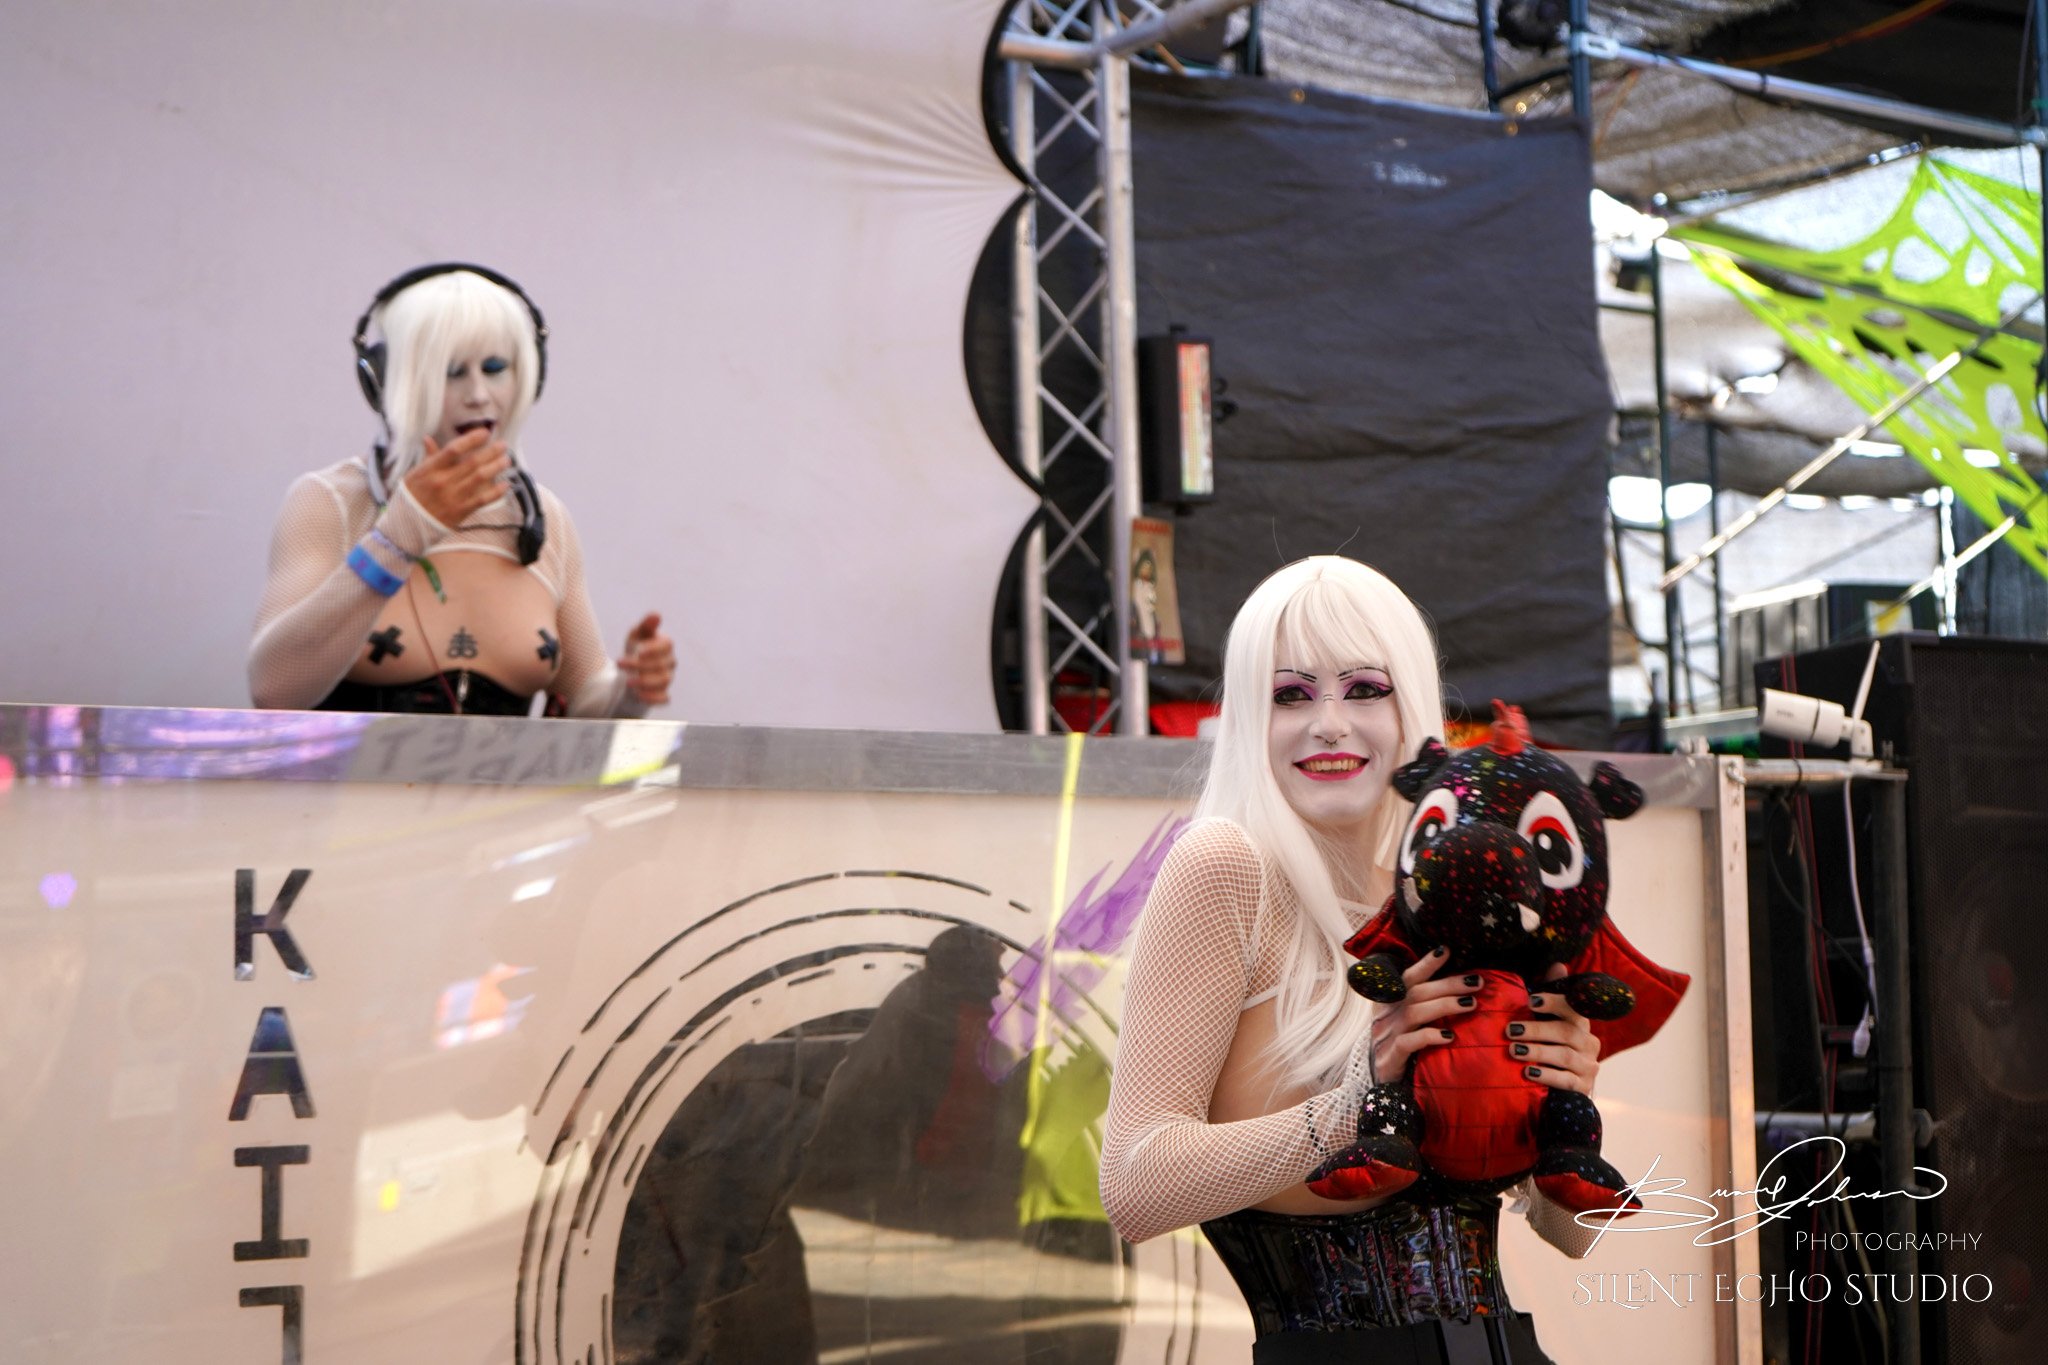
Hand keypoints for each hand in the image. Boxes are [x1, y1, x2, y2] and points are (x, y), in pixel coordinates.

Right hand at [403, 430, 510, 527]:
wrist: (407, 526)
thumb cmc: (412, 496)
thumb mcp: (415, 474)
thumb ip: (428, 458)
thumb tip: (428, 438)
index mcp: (430, 469)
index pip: (454, 449)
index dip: (472, 439)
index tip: (485, 433)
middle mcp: (442, 481)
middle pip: (472, 462)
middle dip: (491, 452)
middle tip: (503, 445)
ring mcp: (453, 497)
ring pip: (480, 478)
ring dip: (496, 467)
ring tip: (507, 460)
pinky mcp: (460, 511)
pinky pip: (483, 500)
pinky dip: (497, 491)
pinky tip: (506, 484)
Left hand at [619, 612, 674, 705]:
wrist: (631, 672)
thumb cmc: (637, 648)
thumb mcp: (638, 634)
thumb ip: (646, 625)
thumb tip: (656, 615)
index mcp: (666, 645)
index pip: (667, 645)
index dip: (654, 648)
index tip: (638, 651)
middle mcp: (670, 661)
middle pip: (662, 664)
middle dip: (640, 665)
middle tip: (619, 663)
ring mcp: (668, 678)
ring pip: (663, 681)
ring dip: (645, 682)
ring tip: (627, 682)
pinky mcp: (663, 694)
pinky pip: (664, 698)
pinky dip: (653, 698)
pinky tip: (638, 695)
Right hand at [1361, 948, 1477, 1084]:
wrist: (1384, 1087)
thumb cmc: (1403, 1050)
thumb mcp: (1409, 1024)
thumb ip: (1425, 1006)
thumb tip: (1462, 989)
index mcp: (1391, 1003)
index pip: (1408, 978)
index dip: (1426, 963)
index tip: (1446, 950)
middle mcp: (1386, 1015)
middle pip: (1416, 992)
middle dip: (1448, 984)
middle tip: (1476, 982)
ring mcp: (1386, 1035)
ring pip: (1415, 1012)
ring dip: (1445, 1005)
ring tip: (1471, 1003)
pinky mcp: (1390, 1056)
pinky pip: (1409, 1042)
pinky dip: (1429, 1036)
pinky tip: (1449, 1036)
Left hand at [1512, 962, 1601, 1095]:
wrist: (1555, 1089)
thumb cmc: (1547, 1047)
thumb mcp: (1545, 1021)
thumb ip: (1548, 997)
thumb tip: (1558, 965)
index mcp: (1580, 1023)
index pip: (1573, 1008)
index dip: (1554, 1002)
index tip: (1530, 1001)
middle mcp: (1589, 1042)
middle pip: (1566, 1032)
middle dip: (1536, 1030)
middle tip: (1510, 1030)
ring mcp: (1588, 1066)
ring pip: (1565, 1055)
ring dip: (1538, 1051)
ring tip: (1514, 1050)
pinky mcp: (1583, 1087)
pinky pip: (1566, 1080)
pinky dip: (1547, 1075)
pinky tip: (1528, 1072)